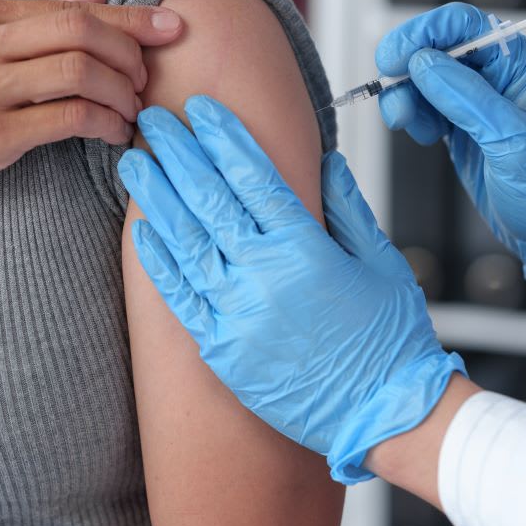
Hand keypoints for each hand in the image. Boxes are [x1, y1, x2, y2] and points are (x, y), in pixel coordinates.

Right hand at [0, 0, 183, 205]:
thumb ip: (36, 21)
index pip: (70, 6)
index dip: (128, 18)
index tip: (169, 26)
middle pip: (81, 30)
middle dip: (131, 52)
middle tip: (147, 77)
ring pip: (80, 72)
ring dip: (122, 91)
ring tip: (133, 109)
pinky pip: (70, 119)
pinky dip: (105, 123)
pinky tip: (115, 133)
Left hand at [117, 96, 464, 483]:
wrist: (385, 415)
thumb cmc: (391, 342)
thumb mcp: (383, 263)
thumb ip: (349, 209)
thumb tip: (326, 163)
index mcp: (307, 250)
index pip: (255, 177)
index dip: (224, 138)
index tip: (201, 110)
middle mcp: (266, 277)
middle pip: (211, 200)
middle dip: (178, 154)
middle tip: (153, 121)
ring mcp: (240, 315)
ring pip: (186, 243)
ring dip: (157, 197)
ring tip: (135, 163)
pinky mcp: (224, 350)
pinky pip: (181, 299)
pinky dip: (160, 262)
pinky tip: (141, 231)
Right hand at [375, 3, 525, 301]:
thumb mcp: (514, 142)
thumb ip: (468, 100)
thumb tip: (423, 64)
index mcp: (520, 65)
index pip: (464, 25)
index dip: (424, 33)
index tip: (394, 58)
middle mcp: (497, 77)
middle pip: (436, 49)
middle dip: (407, 69)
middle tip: (393, 99)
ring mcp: (478, 102)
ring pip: (424, 80)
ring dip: (405, 97)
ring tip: (405, 124)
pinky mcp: (463, 127)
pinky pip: (426, 108)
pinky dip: (413, 117)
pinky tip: (420, 135)